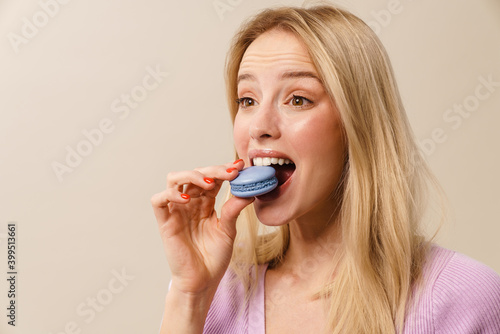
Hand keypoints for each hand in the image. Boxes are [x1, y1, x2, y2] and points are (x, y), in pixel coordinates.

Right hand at [151, 160, 253, 295]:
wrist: (202, 281)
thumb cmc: (213, 257)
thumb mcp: (228, 230)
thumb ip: (233, 210)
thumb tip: (248, 190)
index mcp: (205, 203)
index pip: (212, 178)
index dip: (224, 170)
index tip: (240, 166)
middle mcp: (189, 203)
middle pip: (195, 174)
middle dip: (213, 170)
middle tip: (230, 173)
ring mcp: (176, 210)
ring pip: (174, 179)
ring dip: (192, 175)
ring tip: (209, 183)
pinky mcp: (165, 222)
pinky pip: (159, 200)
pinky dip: (171, 193)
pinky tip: (188, 198)